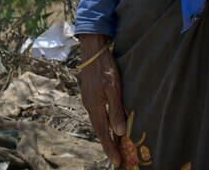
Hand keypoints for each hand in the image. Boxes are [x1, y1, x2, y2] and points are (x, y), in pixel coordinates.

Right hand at [77, 34, 126, 165]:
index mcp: (95, 106)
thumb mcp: (114, 87)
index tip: (117, 161)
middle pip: (99, 130)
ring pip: (98, 123)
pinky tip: (108, 126)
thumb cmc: (105, 67)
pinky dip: (103, 125)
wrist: (92, 51)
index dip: (110, 147)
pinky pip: (97, 115)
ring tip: (114, 147)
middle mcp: (90, 106)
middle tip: (117, 160)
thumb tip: (119, 132)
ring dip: (106, 136)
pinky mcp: (90, 95)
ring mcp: (89, 100)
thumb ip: (116, 110)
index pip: (103, 132)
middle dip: (108, 145)